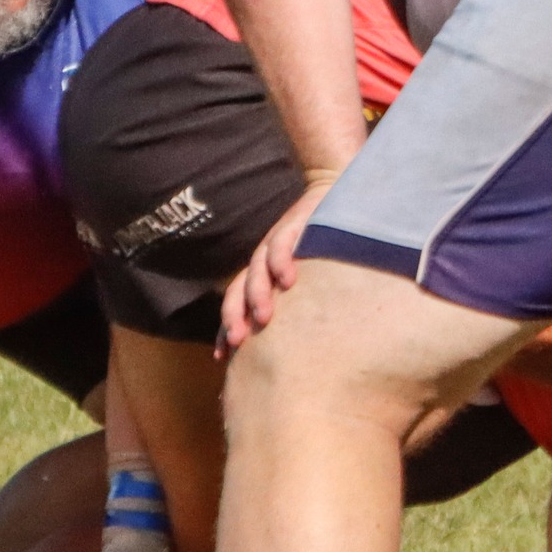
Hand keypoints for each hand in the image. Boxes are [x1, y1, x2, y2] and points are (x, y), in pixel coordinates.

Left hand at [219, 173, 338, 353]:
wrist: (330, 195)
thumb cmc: (319, 244)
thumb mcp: (304, 274)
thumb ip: (294, 301)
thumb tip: (292, 345)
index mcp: (261, 272)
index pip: (236, 301)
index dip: (226, 326)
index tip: (222, 356)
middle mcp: (263, 258)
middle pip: (239, 288)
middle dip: (235, 315)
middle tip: (237, 341)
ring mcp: (276, 241)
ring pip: (258, 269)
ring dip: (258, 293)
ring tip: (263, 317)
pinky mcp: (295, 224)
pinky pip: (282, 244)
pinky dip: (282, 261)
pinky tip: (288, 279)